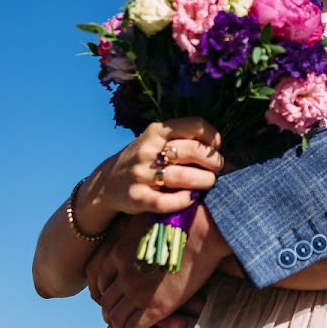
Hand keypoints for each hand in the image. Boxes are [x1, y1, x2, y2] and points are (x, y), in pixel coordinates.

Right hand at [83, 117, 223, 219]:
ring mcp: (140, 174)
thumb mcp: (157, 140)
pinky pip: (166, 202)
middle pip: (192, 151)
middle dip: (213, 161)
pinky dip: (184, 200)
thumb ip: (183, 139)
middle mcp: (147, 150)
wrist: (107, 182)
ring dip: (204, 181)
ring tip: (209, 183)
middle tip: (217, 168)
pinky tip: (191, 198)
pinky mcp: (136, 198)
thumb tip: (219, 146)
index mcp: (156, 131)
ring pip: (183, 177)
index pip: (195, 125)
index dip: (213, 137)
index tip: (217, 147)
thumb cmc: (144, 160)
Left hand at [86, 205, 230, 327]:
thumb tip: (144, 215)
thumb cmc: (185, 216)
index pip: (99, 277)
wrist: (205, 228)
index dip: (104, 288)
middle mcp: (123, 273)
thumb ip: (142, 222)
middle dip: (110, 309)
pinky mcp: (155, 307)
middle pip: (106, 299)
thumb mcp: (152, 213)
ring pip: (115, 317)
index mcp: (119, 252)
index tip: (113, 292)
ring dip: (119, 325)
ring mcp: (137, 292)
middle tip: (118, 313)